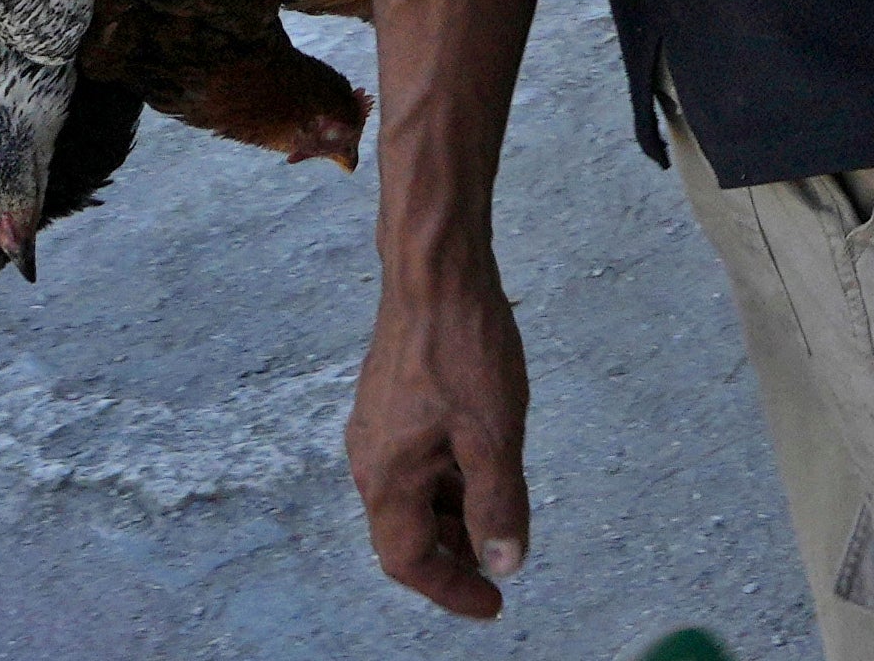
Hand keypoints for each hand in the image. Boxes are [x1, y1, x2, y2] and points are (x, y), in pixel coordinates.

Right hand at [353, 264, 534, 619]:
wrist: (434, 269)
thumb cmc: (461, 345)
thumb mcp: (494, 433)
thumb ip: (498, 504)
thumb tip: (503, 564)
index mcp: (387, 476)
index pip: (409, 560)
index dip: (451, 589)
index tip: (492, 604)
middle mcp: (371, 457)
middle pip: (408, 529)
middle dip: (454, 553)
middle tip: (501, 563)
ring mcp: (379, 426)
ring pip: (415, 492)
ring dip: (454, 513)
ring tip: (501, 514)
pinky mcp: (392, 399)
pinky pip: (418, 458)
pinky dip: (449, 476)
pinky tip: (484, 461)